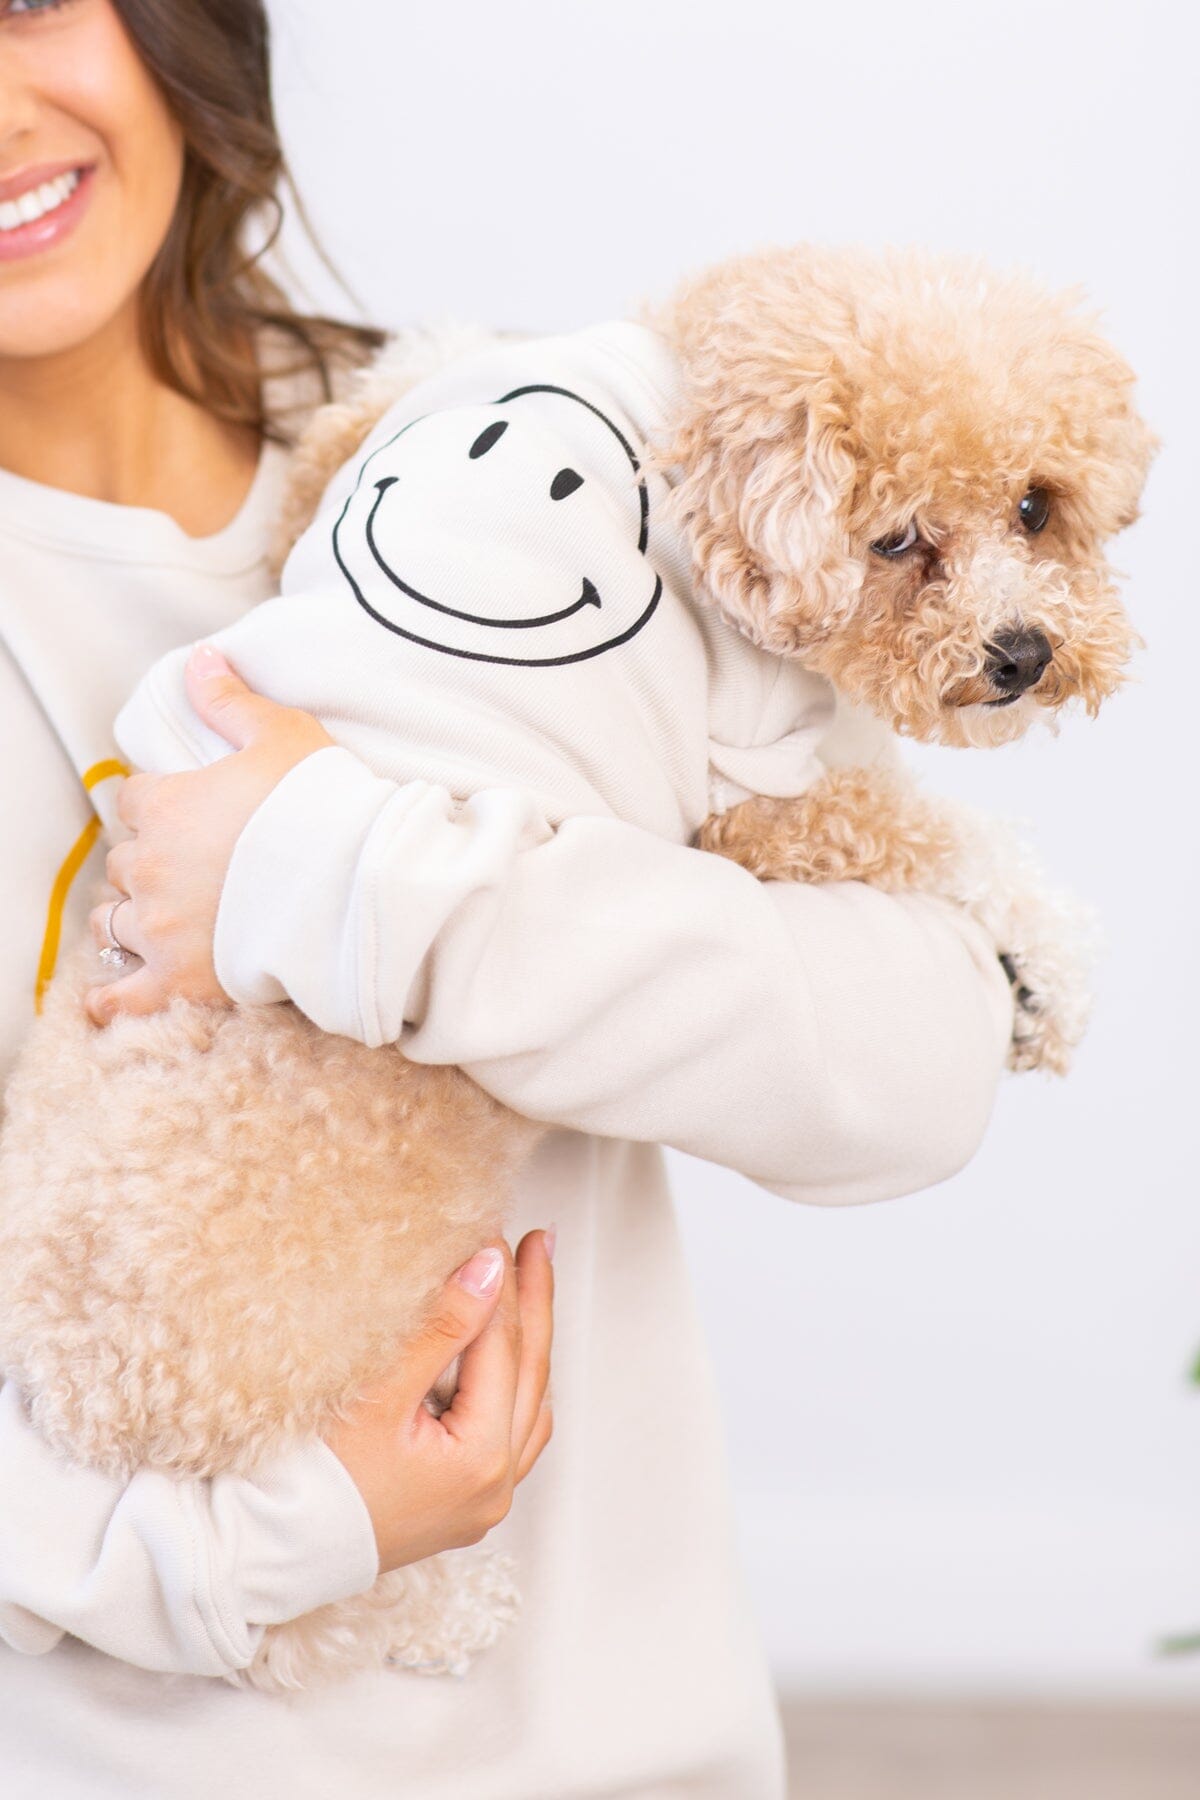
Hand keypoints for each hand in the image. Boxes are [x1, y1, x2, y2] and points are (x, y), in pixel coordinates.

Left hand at [85, 646, 332, 1023]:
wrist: (356, 884)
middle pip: (125, 862)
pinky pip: (122, 997)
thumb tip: (201, 656)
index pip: (135, 800)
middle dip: (151, 863)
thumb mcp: (282, 735)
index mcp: (166, 807)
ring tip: (164, 921)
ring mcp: (160, 927)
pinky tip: (109, 998)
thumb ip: (230, 701)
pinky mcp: (179, 980)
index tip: (190, 813)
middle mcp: (150, 867)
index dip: (160, 804)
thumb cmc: (324, 805)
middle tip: (196, 868)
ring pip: (115, 921)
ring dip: (133, 918)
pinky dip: (112, 999)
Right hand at [323, 1229, 555, 1572]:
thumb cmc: (310, 1483)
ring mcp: (482, 1501)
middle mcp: (494, 1487)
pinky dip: (514, 1386)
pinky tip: (510, 1357)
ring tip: (531, 1285)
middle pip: (528, 1371)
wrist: (263, 1552)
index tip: (493, 1231)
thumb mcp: (378, 1394)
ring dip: (528, 1341)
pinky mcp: (462, 1505)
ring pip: (526, 1401)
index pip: (502, 1347)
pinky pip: (511, 1435)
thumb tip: (489, 1269)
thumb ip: (441, 1327)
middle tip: (539, 1242)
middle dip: (533, 1301)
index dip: (500, 1281)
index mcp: (481, 1460)